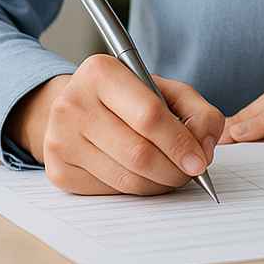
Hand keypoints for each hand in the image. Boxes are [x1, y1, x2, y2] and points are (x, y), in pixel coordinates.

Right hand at [34, 54, 224, 195]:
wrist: (77, 106)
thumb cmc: (127, 97)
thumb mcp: (164, 89)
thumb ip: (196, 110)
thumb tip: (204, 147)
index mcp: (101, 72)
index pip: (149, 115)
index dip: (180, 143)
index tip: (200, 161)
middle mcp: (73, 104)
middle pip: (138, 152)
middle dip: (174, 169)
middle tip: (191, 172)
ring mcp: (60, 140)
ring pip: (125, 178)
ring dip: (158, 183)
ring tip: (172, 174)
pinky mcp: (58, 171)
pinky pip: (109, 191)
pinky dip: (136, 189)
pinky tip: (144, 176)